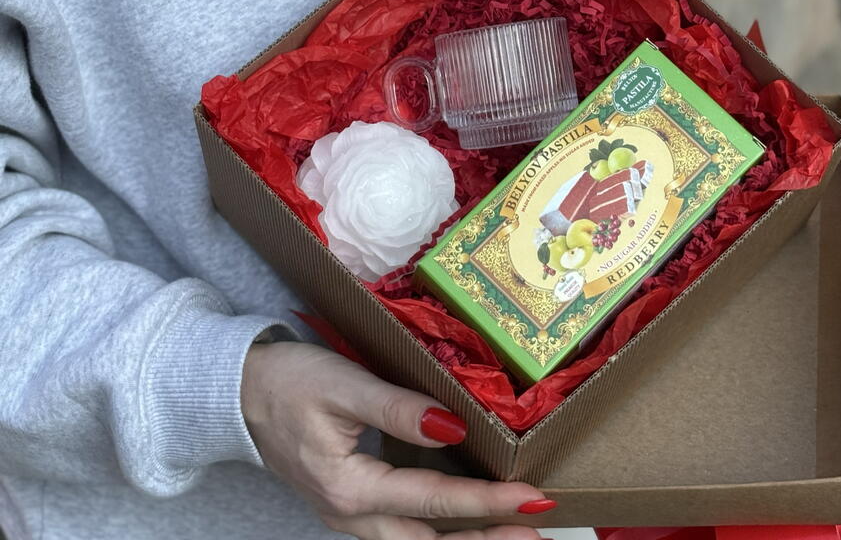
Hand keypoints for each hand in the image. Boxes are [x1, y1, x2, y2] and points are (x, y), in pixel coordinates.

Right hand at [241, 341, 553, 539]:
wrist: (235, 393)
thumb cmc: (286, 382)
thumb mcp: (343, 384)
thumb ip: (397, 408)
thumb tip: (454, 428)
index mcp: (350, 488)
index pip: (434, 502)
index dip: (488, 501)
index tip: (533, 496)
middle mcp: (350, 515)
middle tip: (537, 531)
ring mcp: (347, 514)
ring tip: (510, 532)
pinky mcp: (347, 502)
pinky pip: (398, 532)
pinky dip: (435, 531)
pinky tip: (459, 520)